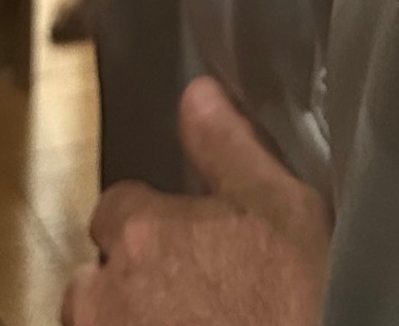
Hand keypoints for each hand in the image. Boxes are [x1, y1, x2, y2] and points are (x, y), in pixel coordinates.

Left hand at [62, 79, 329, 325]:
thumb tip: (198, 94)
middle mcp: (104, 292)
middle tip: (195, 296)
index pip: (117, 207)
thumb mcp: (284, 209)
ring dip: (129, 319)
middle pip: (98, 275)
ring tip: (192, 321)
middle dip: (132, 280)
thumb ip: (228, 145)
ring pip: (98, 321)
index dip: (155, 223)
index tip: (190, 244)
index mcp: (141, 232)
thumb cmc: (300, 304)